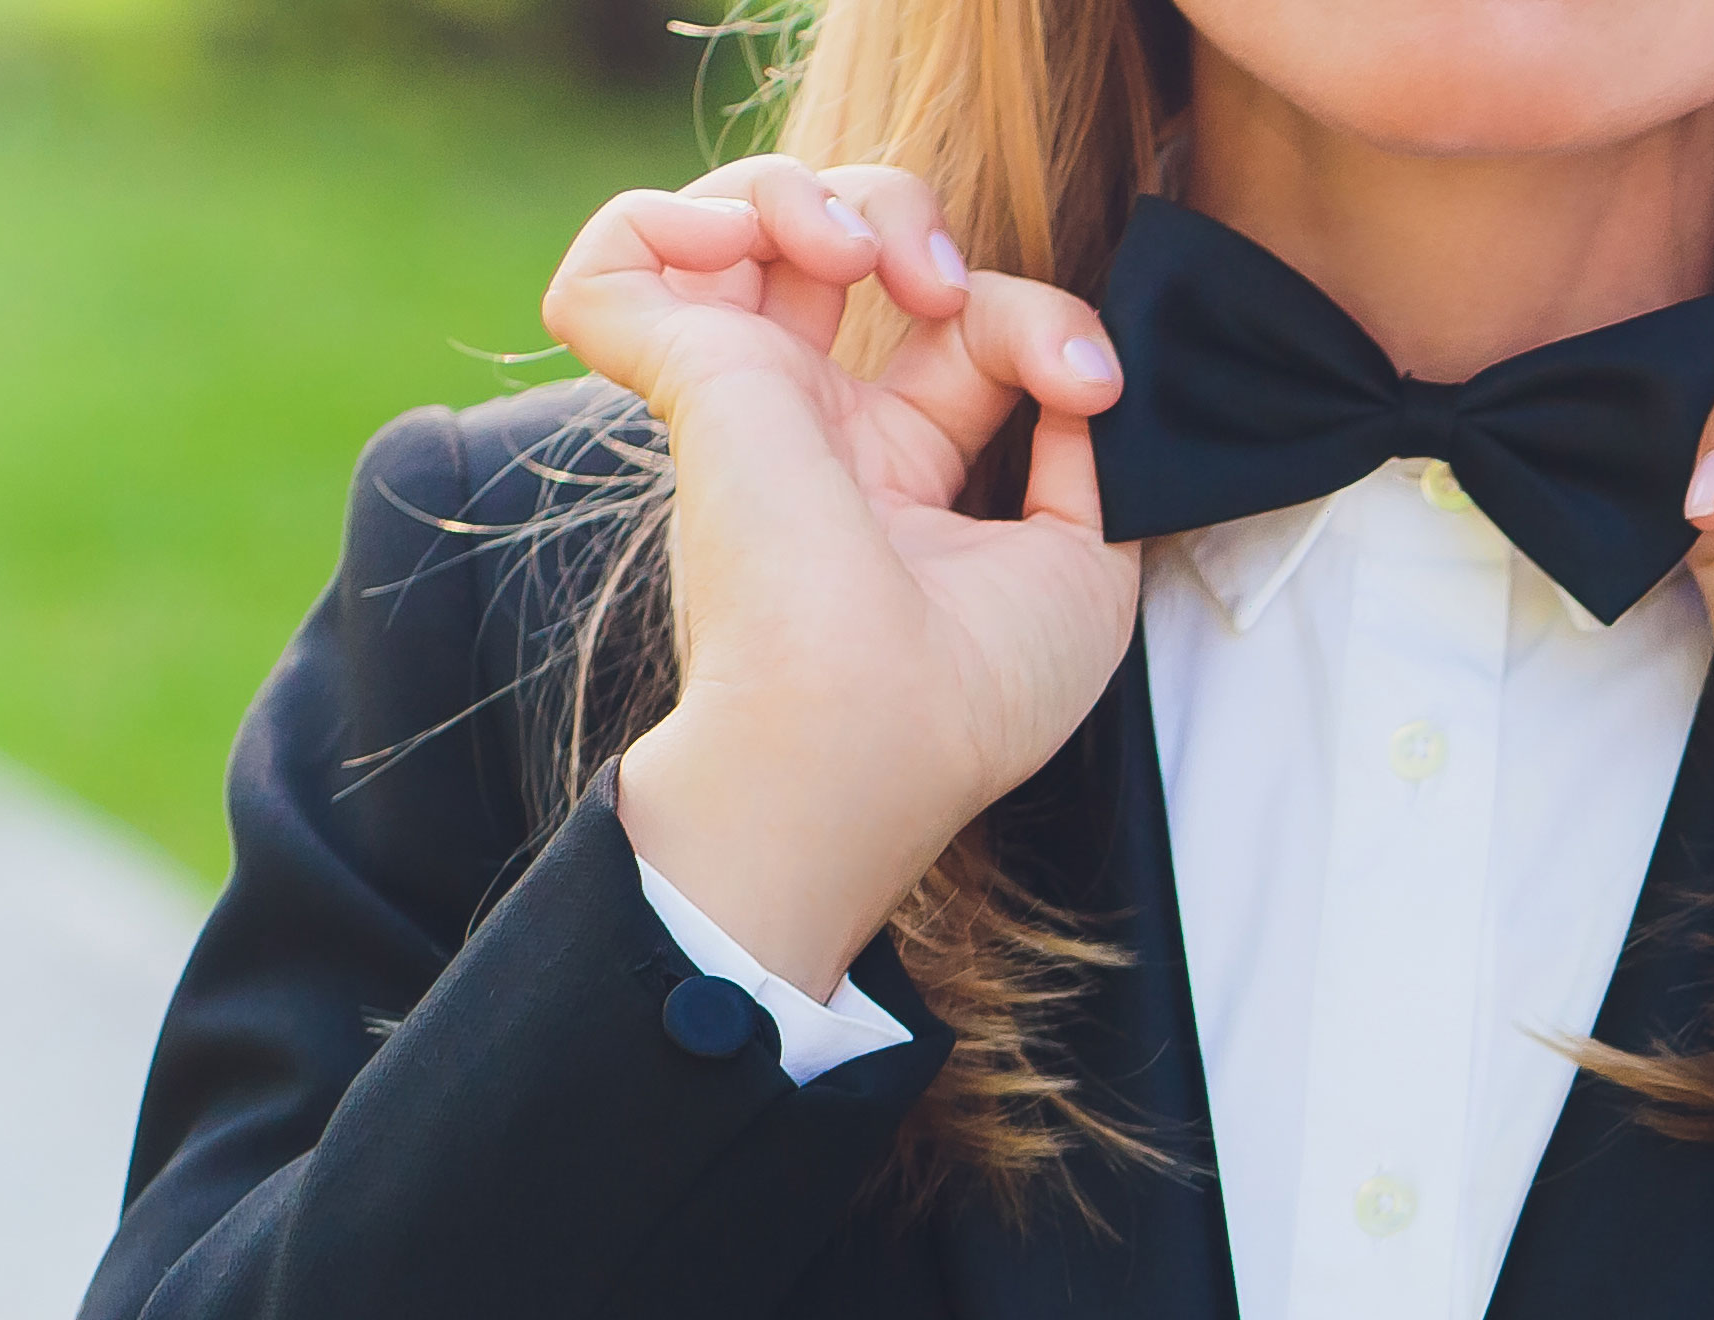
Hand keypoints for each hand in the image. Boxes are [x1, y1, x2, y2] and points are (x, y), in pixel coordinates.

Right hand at [548, 159, 1139, 994]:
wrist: (867, 735)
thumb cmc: (968, 694)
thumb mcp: (1083, 571)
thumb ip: (1092, 463)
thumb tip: (1096, 378)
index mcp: (903, 472)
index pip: (965, 329)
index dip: (1037, 319)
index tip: (1091, 386)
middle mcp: (815, 429)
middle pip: (842, 244)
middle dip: (908, 214)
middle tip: (944, 289)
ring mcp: (744, 401)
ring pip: (736, 218)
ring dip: (812, 191)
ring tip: (858, 256)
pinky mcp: (685, 379)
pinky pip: (618, 251)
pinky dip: (672, 214)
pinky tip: (742, 249)